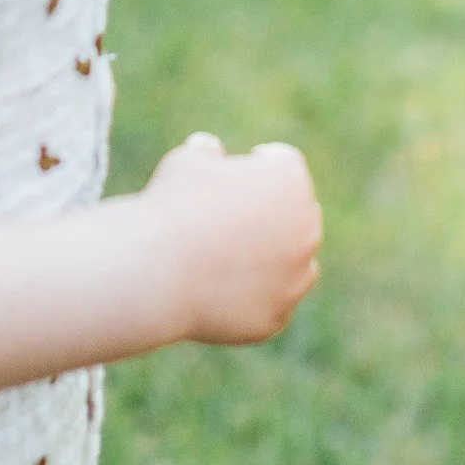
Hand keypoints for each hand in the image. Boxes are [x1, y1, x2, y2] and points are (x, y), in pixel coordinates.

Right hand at [145, 131, 322, 343]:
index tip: (241, 169)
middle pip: (298, 214)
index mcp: (290, 179)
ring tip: (242, 256)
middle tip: (240, 215)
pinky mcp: (276, 316)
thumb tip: (208, 148)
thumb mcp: (186, 161)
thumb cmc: (173, 206)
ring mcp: (296, 277)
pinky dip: (257, 297)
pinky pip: (273, 303)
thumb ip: (205, 153)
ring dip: (278, 257)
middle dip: (275, 212)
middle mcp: (306, 227)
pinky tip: (226, 291)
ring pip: (297, 262)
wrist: (158, 269)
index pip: (283, 164)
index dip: (261, 163)